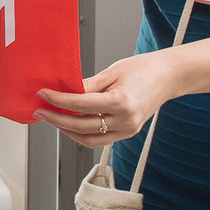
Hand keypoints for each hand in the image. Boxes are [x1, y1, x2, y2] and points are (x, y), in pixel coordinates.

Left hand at [36, 50, 182, 149]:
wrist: (168, 77)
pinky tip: (71, 123)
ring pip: (88, 139)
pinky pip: (99, 140)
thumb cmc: (143, 69)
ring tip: (53, 118)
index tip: (43, 95)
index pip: (80, 104)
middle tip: (41, 111)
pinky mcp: (127, 133)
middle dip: (57, 119)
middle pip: (81, 126)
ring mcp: (127, 130)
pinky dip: (82, 133)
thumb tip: (63, 92)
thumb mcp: (112, 72)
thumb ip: (87, 85)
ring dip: (67, 130)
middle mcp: (125, 120)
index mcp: (121, 102)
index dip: (58, 100)